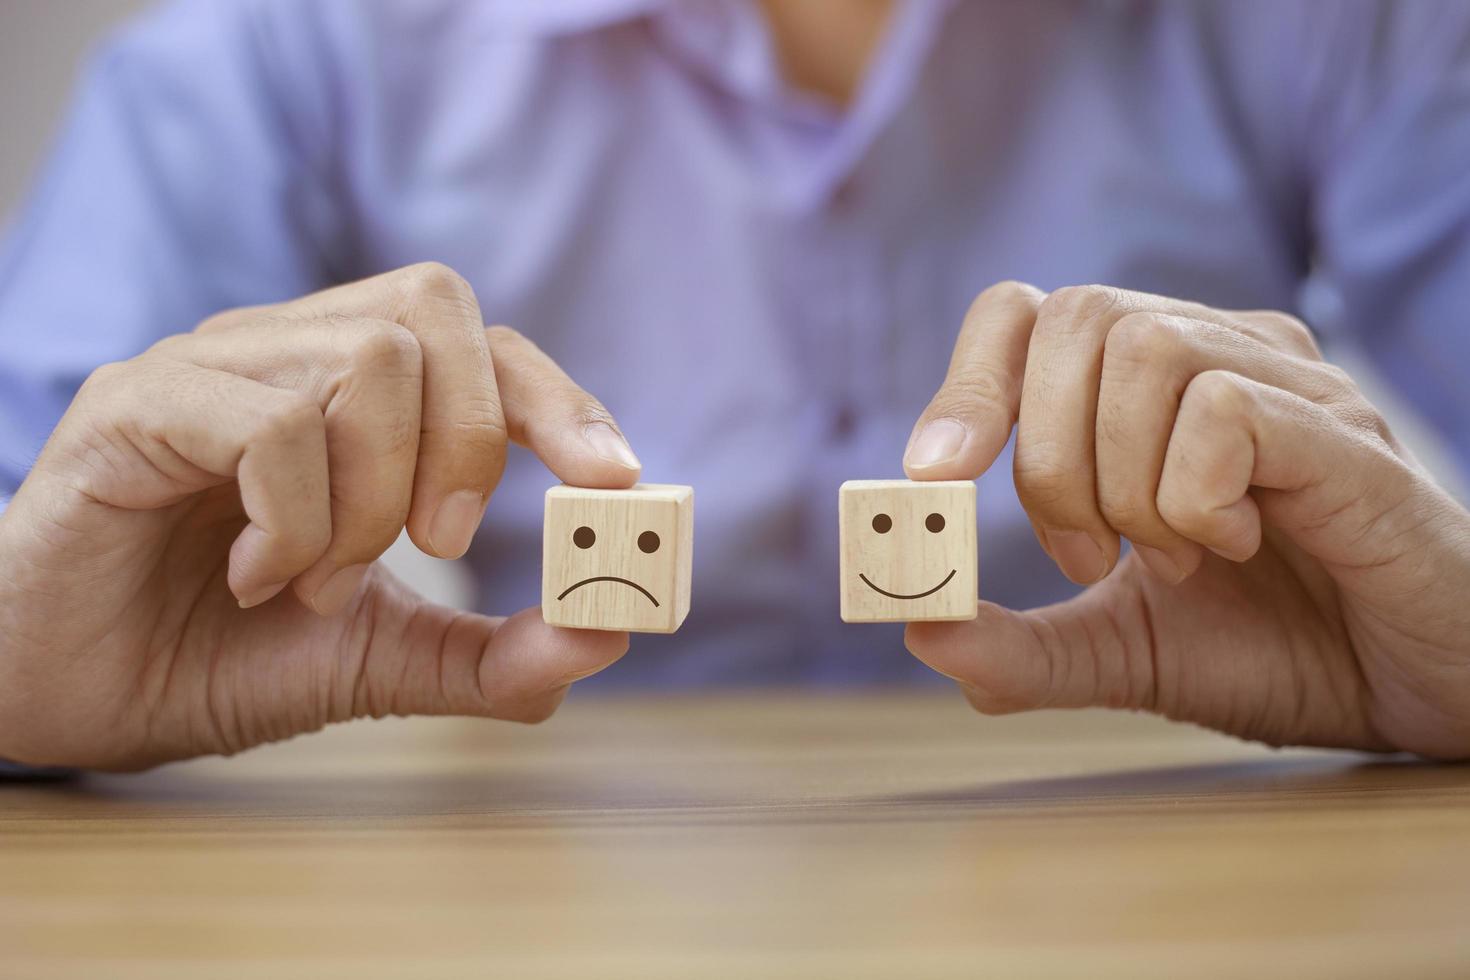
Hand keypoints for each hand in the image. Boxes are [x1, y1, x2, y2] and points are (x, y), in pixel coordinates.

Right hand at [0, 263, 639, 769]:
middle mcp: (288, 355)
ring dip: (370, 499)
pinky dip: (294, 518)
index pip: (484, 345)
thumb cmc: (218, 654)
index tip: (616, 478)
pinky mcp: (137, 404)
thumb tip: (607, 638)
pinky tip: (257, 578)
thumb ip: (489, 655)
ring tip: (314, 582)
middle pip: (436, 310)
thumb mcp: (380, 661)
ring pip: (365, 360)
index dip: (559, 400)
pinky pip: (270, 421)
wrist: (65, 696)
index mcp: (354, 398)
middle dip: (471, 441)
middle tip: (437, 544)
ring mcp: (212, 367)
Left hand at [903, 282, 1469, 757]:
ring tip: (1177, 556)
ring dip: (1124, 481)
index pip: (1025, 314)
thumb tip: (916, 629)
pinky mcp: (1343, 434)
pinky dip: (1193, 495)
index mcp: (1147, 391)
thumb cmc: (1278, 649)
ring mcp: (1286, 385)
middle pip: (1073, 318)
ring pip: (1143, 350)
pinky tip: (1239, 545)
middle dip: (1047, 458)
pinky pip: (1223, 409)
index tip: (935, 478)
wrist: (1413, 697)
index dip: (966, 384)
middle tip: (1091, 554)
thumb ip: (1023, 646)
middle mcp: (1215, 357)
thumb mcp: (1122, 653)